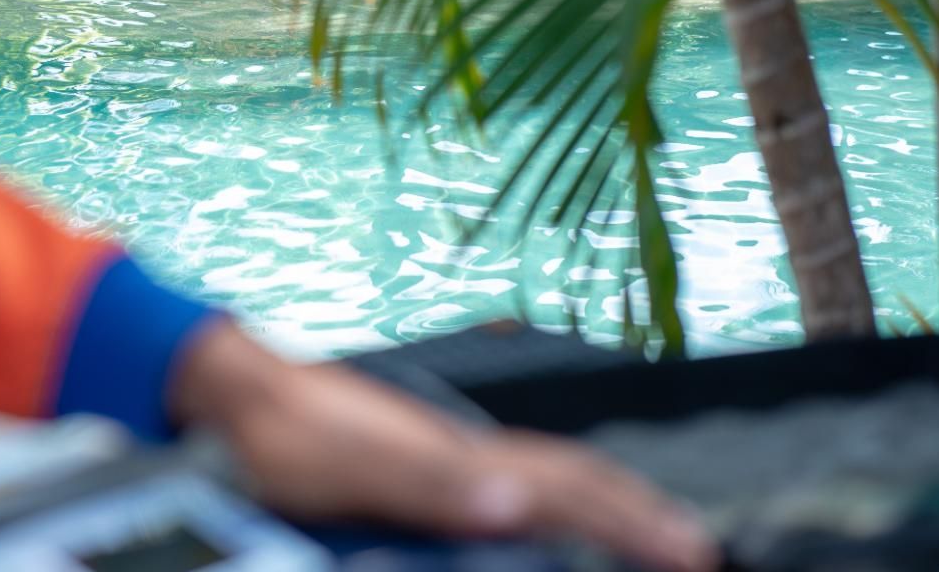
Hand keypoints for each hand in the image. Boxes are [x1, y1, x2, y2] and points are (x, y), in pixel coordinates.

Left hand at [171, 321, 717, 571]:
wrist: (242, 388)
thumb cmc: (288, 436)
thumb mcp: (357, 469)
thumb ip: (435, 486)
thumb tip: (519, 502)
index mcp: (461, 459)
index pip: (566, 489)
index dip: (630, 522)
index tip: (688, 550)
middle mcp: (463, 451)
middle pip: (569, 476)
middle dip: (636, 512)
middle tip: (696, 547)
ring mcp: (443, 452)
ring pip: (542, 473)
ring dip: (600, 501)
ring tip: (646, 527)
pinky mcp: (419, 459)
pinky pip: (507, 477)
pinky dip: (549, 493)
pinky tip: (540, 510)